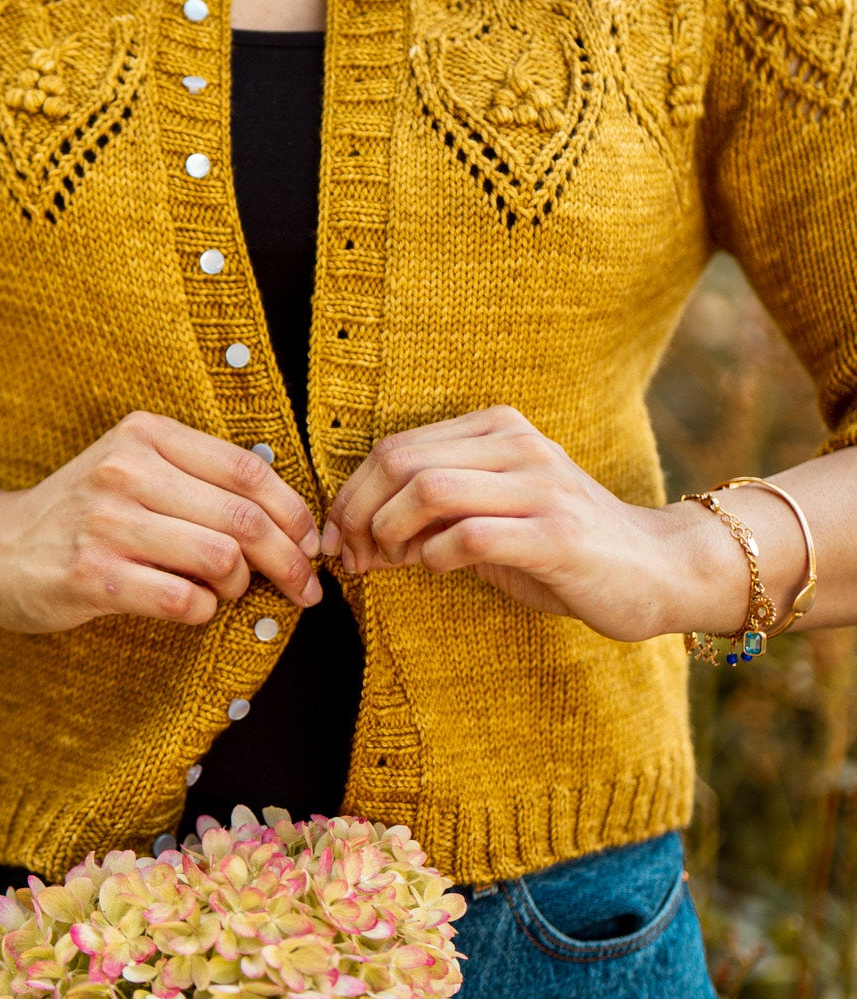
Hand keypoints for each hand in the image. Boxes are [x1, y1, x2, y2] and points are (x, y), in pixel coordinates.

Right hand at [0, 411, 321, 634]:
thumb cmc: (80, 514)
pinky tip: (191, 607)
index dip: (294, 513)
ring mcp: (106, 523)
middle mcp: (126, 470)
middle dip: (287, 561)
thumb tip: (290, 521)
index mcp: (145, 435)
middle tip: (302, 587)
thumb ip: (198, 479)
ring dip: (239, 587)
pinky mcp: (91, 576)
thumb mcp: (132, 470)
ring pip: (220, 559)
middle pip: (243, 518)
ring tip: (227, 592)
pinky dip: (203, 612)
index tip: (310, 543)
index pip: (248, 470)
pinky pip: (183, 601)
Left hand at [318, 405, 752, 643]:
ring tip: (385, 564)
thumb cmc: (565, 547)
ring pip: (427, 491)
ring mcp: (539, 487)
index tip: (338, 537)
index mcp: (498, 428)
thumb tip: (354, 530)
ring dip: (388, 534)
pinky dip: (434, 556)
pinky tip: (435, 570)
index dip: (352, 493)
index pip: (395, 447)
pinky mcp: (556, 535)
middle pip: (400, 462)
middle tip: (350, 556)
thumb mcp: (495, 514)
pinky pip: (470, 536)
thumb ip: (434, 511)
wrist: (660, 569)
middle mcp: (518, 446)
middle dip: (358, 513)